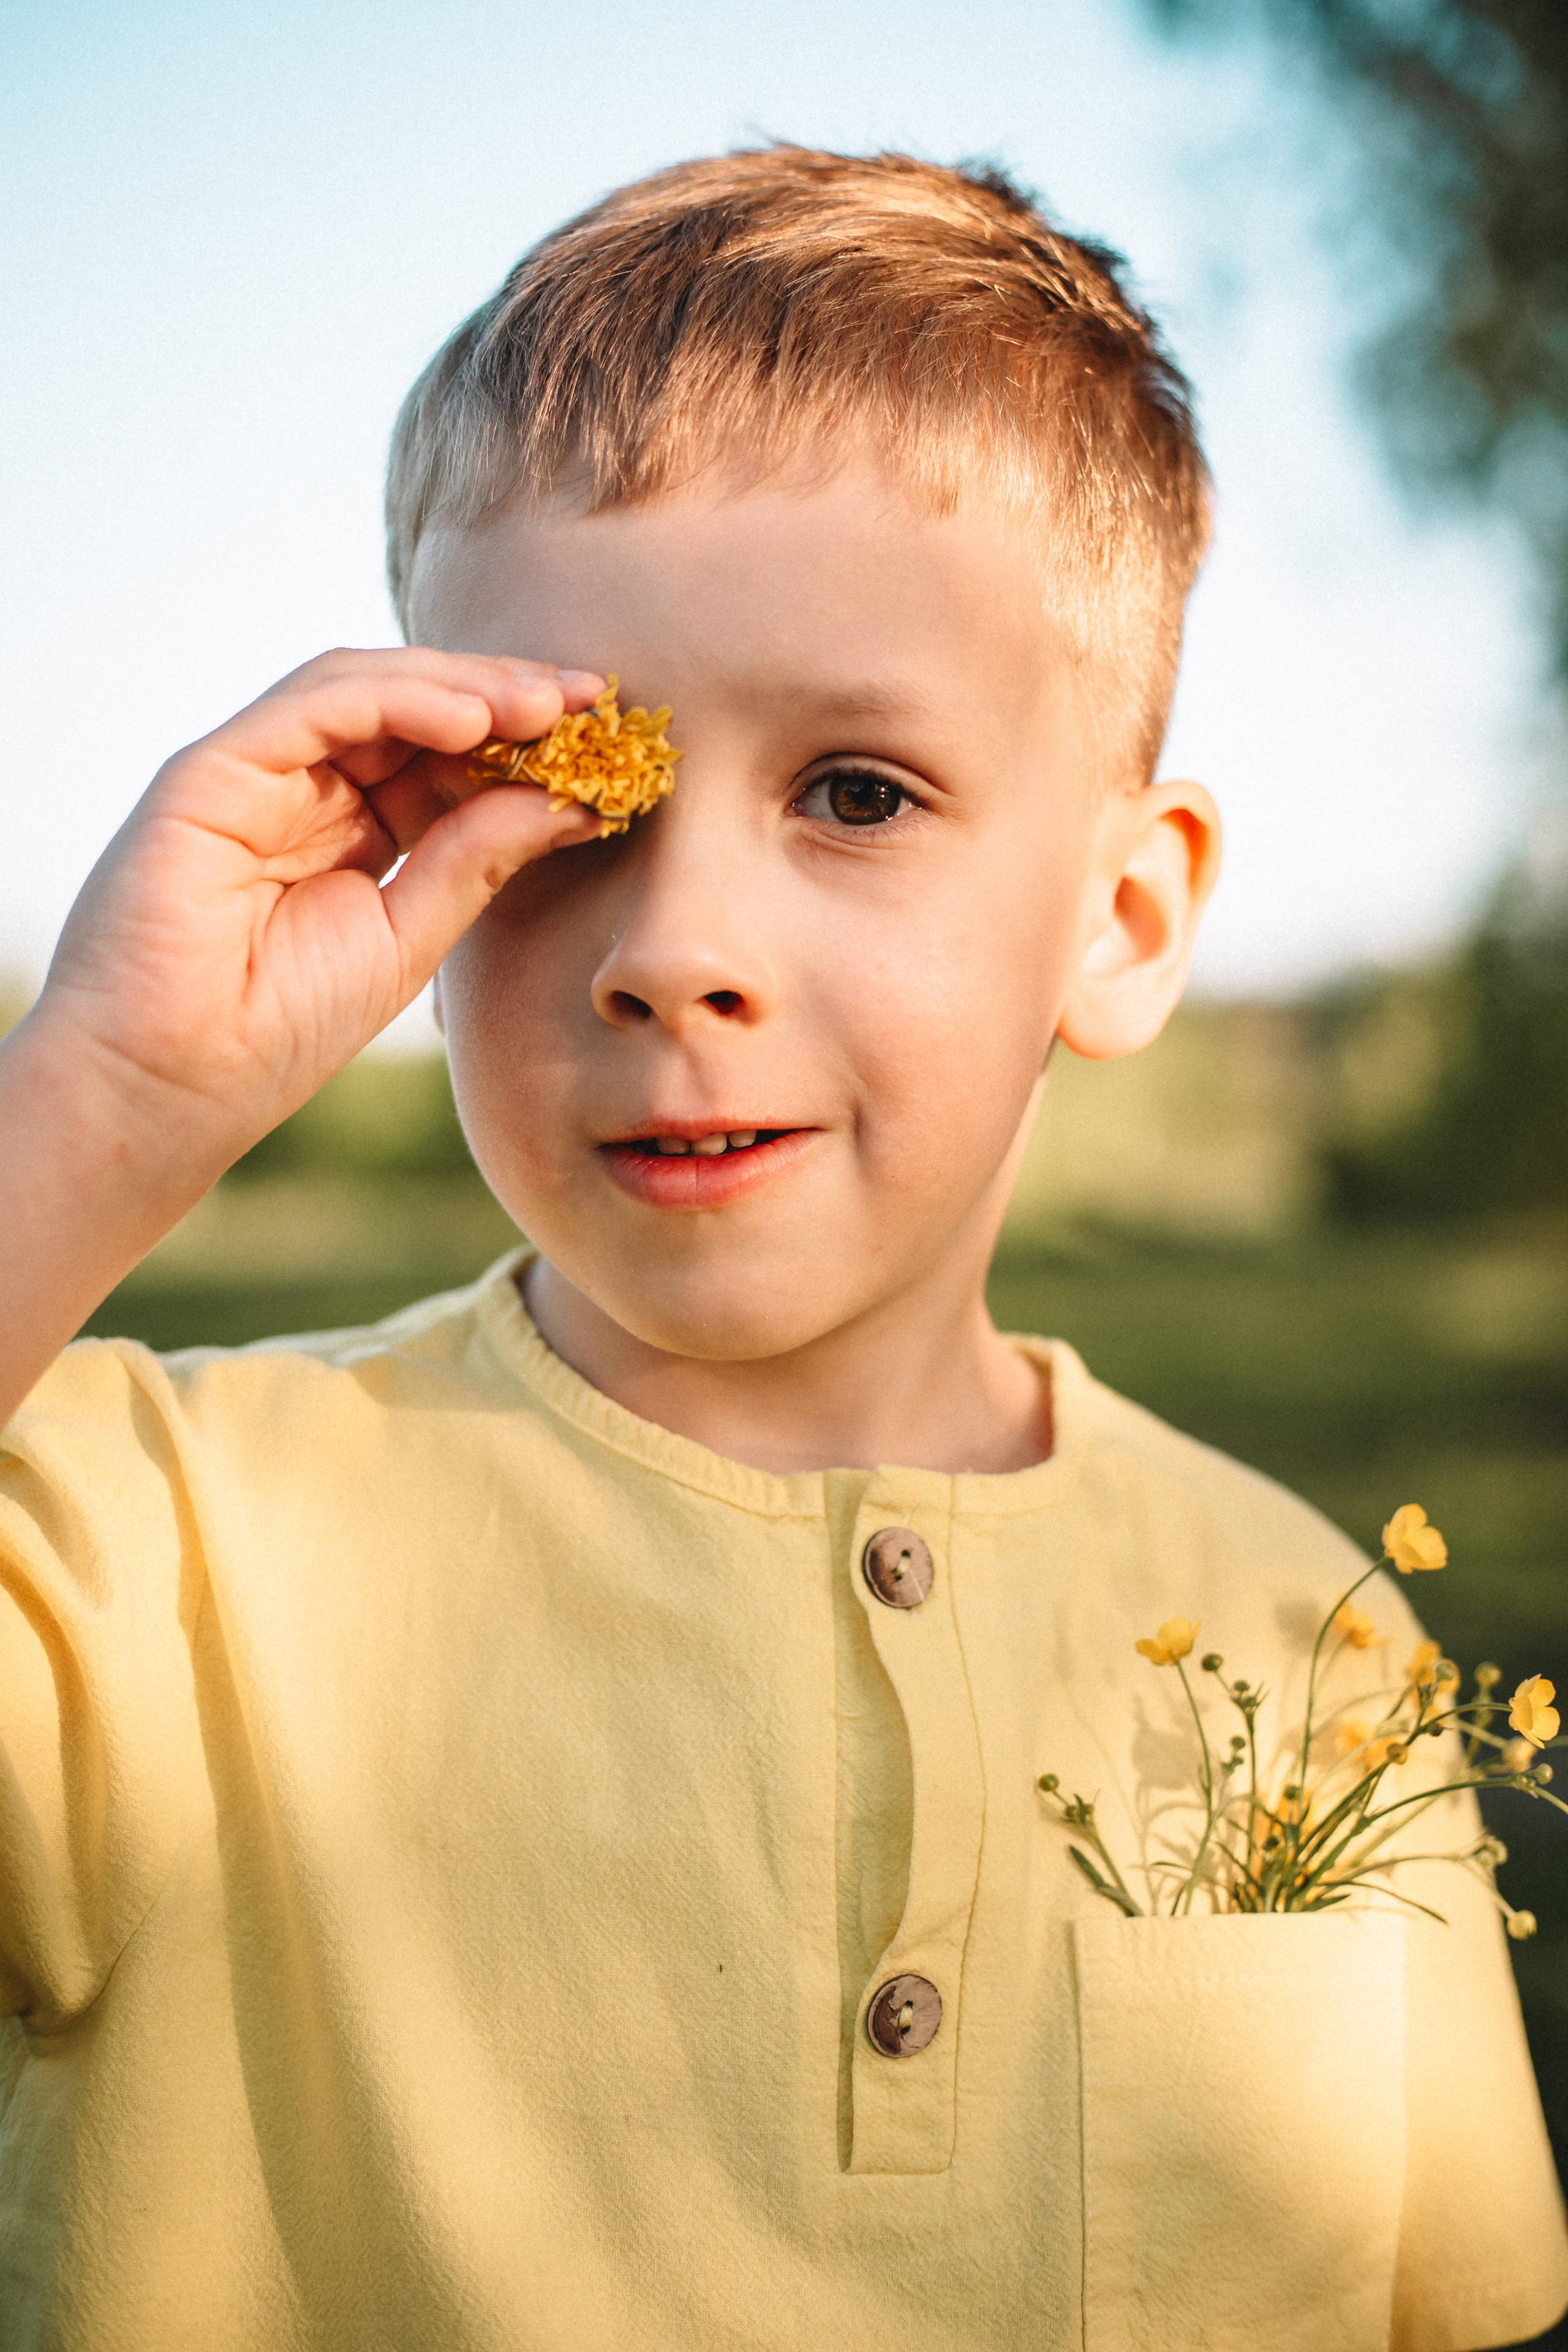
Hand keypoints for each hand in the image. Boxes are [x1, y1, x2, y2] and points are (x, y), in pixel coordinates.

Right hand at [37, 645, 604, 1173]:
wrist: (171, 1084)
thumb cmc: (278, 1027)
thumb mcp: (409, 936)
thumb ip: (475, 859)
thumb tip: (572, 800)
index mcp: (350, 825)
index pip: (442, 753)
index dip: (523, 737)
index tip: (603, 735)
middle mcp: (302, 785)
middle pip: (412, 706)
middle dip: (506, 695)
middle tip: (589, 699)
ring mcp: (255, 772)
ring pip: (366, 688)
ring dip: (463, 686)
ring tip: (543, 705)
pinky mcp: (211, 772)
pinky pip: (313, 706)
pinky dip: (396, 699)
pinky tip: (471, 719)